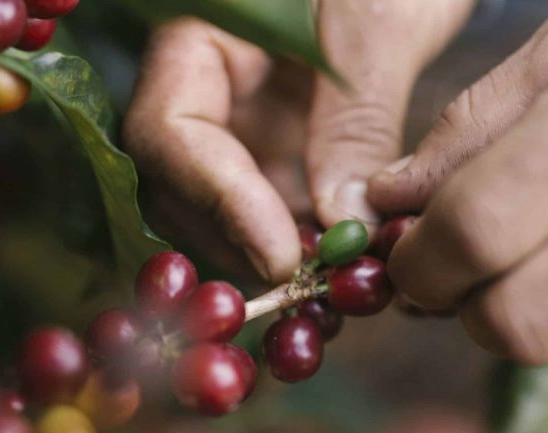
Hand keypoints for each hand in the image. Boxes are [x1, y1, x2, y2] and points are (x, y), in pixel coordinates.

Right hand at [124, 0, 474, 282]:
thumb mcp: (377, 27)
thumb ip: (356, 121)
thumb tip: (341, 226)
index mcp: (201, 39)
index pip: (170, 131)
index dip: (219, 201)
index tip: (282, 257)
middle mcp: (208, 89)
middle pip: (183, 185)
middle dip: (240, 243)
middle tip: (311, 289)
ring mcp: (242, 123)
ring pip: (222, 210)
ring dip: (269, 256)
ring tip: (331, 289)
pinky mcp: (279, 149)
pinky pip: (271, 208)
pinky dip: (300, 244)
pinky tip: (340, 268)